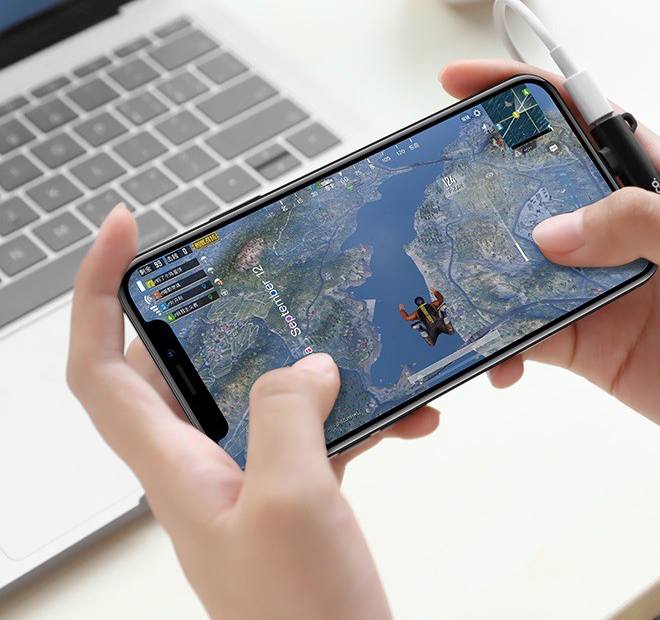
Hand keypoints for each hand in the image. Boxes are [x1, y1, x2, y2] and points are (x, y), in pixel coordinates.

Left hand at [68, 205, 438, 619]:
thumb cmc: (299, 618)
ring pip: (263, 392)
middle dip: (215, 310)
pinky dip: (359, 413)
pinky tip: (409, 414)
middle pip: (182, 364)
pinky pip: (319, 430)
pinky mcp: (299, 492)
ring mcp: (253, 479)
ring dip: (311, 363)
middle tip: (253, 270)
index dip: (99, 292)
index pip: (100, 366)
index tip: (126, 230)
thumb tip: (306, 366)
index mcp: (174, 467)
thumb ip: (286, 414)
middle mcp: (204, 466)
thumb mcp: (291, 499)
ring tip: (359, 340)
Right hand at [440, 60, 659, 497]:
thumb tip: (554, 231)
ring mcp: (591, 283)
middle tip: (433, 197)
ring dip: (478, 270)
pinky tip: (495, 353)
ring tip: (449, 282)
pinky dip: (497, 339)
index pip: (575, 118)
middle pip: (528, 190)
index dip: (517, 96)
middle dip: (477, 187)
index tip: (460, 85)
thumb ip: (648, 224)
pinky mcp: (583, 339)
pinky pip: (523, 330)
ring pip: (514, 264)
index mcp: (650, 180)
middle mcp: (612, 226)